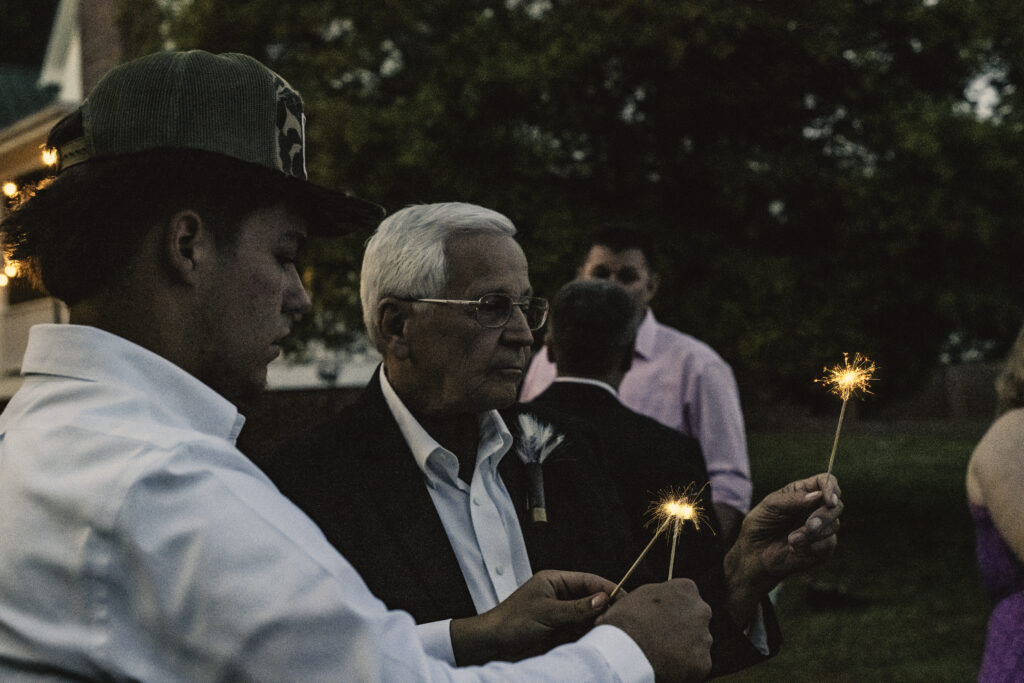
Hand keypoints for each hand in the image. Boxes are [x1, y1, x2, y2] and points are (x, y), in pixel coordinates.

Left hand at [451, 569, 614, 664]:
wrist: (492, 646)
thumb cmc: (512, 622)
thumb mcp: (548, 613)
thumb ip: (577, 608)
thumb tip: (604, 599)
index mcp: (555, 582)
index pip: (588, 581)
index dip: (608, 587)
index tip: (625, 597)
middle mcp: (560, 597)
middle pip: (591, 599)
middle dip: (605, 607)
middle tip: (621, 618)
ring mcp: (560, 616)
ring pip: (588, 617)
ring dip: (599, 624)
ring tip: (612, 631)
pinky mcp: (559, 634)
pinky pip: (580, 632)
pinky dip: (590, 636)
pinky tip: (599, 641)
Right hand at [596, 579, 712, 682]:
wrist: (625, 650)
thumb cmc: (626, 620)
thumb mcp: (641, 595)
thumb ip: (659, 595)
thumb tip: (661, 602)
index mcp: (686, 588)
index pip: (686, 596)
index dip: (672, 608)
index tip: (661, 617)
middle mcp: (701, 610)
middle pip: (695, 619)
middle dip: (683, 627)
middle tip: (661, 638)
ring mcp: (704, 637)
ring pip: (697, 643)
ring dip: (684, 647)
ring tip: (660, 653)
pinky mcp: (703, 662)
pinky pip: (696, 664)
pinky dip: (684, 667)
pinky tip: (666, 665)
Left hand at [723, 473, 842, 621]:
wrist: (754, 553)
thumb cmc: (760, 525)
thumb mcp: (770, 507)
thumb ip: (792, 499)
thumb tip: (817, 496)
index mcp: (804, 492)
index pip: (826, 481)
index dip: (831, 488)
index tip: (829, 500)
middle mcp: (816, 508)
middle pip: (837, 505)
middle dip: (825, 515)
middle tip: (809, 525)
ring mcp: (821, 528)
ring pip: (834, 525)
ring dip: (813, 533)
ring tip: (792, 539)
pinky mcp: (822, 548)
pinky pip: (829, 544)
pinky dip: (814, 546)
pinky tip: (795, 548)